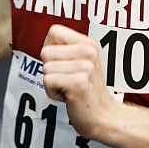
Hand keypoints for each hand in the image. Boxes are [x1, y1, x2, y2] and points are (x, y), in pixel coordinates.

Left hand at [41, 24, 114, 140]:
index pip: (54, 31)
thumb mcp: (81, 62)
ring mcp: (84, 67)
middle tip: (67, 79)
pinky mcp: (78, 82)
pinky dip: (52, 92)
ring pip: (45, 68)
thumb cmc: (86, 89)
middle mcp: (88, 51)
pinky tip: (68, 96)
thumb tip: (45, 43)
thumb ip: (65, 50)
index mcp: (89, 43)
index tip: (61, 62)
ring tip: (69, 88)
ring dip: (52, 83)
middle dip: (50, 69)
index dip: (50, 47)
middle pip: (45, 52)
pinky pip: (47, 81)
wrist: (103, 116)